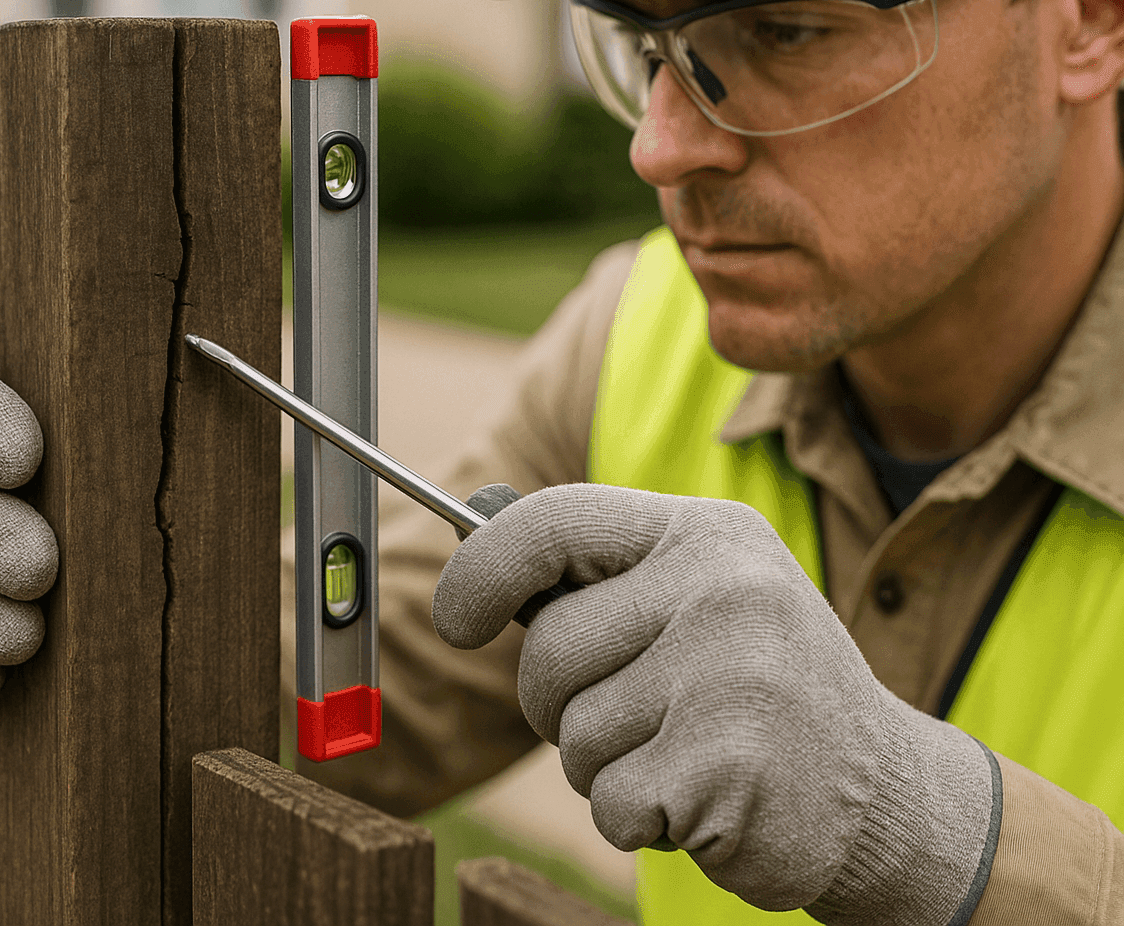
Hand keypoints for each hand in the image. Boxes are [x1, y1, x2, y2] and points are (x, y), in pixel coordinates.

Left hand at [433, 484, 999, 924]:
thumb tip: (470, 576)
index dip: (481, 571)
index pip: (551, 521)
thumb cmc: (759, 691)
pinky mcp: (729, 764)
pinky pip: (611, 804)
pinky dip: (642, 821)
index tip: (455, 620)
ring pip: (574, 737)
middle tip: (634, 720)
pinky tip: (706, 803)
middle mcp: (723, 587)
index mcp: (707, 533)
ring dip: (608, 769)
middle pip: (550, 649)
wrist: (888, 795)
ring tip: (686, 756)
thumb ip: (602, 583)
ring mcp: (730, 673)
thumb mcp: (700, 600)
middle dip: (561, 705)